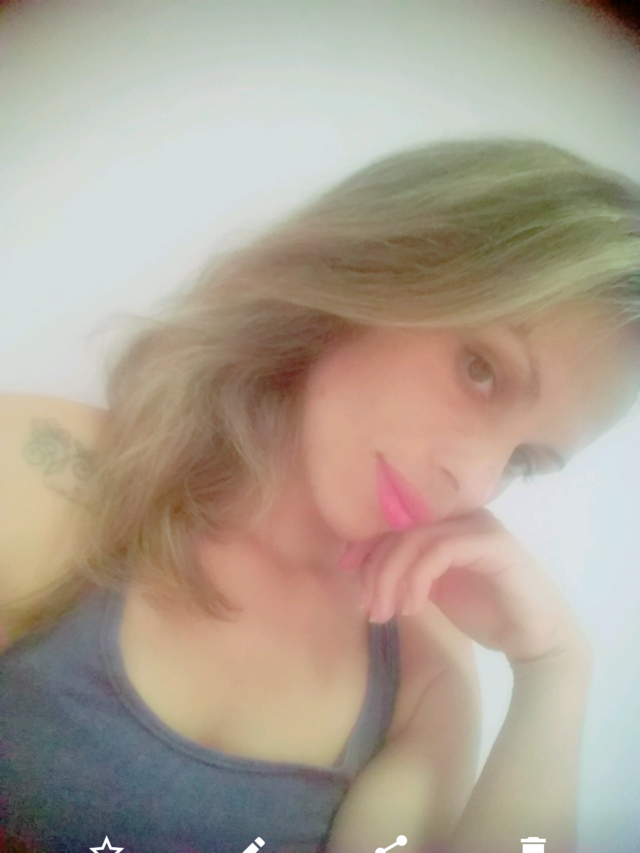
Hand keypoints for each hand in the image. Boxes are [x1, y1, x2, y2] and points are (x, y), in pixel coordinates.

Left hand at [341, 508, 590, 665]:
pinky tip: (412, 608)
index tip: (349, 578)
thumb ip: (404, 568)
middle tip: (367, 607)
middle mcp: (461, 513)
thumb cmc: (484, 610)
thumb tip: (357, 564)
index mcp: (445, 518)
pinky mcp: (493, 543)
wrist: (534, 638)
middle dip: (374, 569)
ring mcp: (479, 524)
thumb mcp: (431, 586)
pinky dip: (417, 580)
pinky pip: (440, 552)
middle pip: (399, 527)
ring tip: (384, 612)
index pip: (393, 519)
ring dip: (390, 578)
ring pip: (415, 538)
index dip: (364, 546)